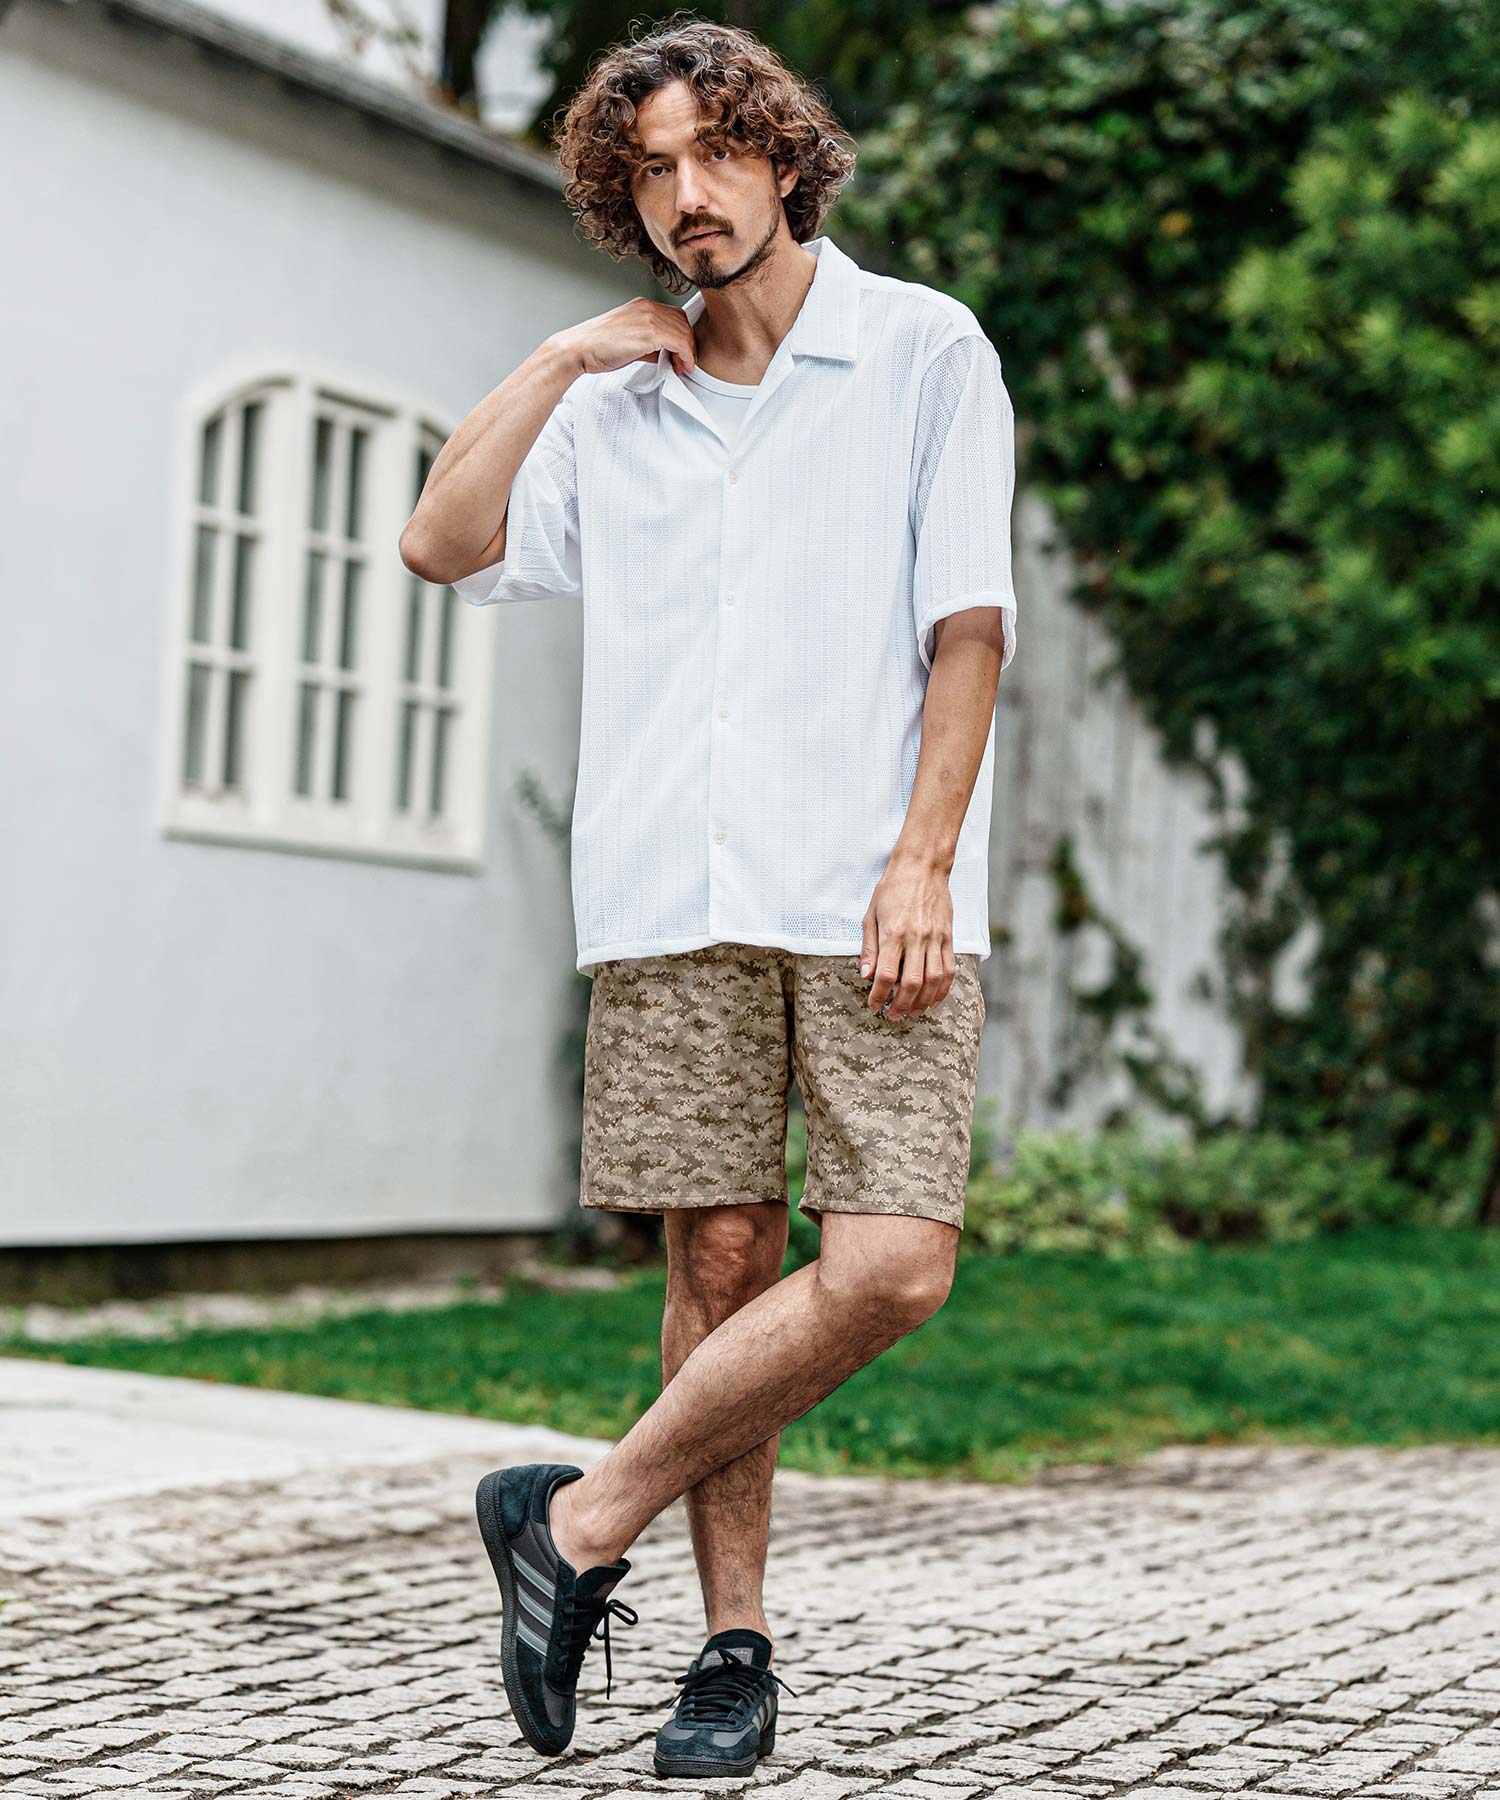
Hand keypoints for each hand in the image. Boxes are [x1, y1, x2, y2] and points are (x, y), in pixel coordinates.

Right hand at [550, 297, 697, 380]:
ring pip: (684, 332)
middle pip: (682, 322)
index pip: (674, 316)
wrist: (579, 349)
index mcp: (641, 306)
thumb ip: (649, 344)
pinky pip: (680, 342)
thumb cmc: (597, 348)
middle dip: (687, 345)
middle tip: (682, 364)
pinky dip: (686, 356)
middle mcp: (647, 307)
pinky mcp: (649, 332)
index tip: (679, 355)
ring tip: (681, 368)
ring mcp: (649, 317)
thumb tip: (664, 355)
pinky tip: (681, 367)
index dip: (681, 336)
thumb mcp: (628, 341)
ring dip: (688, 352)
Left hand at [859, 853, 955, 1019]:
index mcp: (893, 933)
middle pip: (912, 983)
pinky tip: (934, 999)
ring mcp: (935, 938)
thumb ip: (869, 947)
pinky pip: (949, 968)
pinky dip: (943, 988)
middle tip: (893, 1015)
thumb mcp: (871, 914)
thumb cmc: (892, 888)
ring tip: (913, 1012)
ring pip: (934, 980)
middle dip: (901, 1005)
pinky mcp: (948, 936)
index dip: (879, 996)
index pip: (886, 975)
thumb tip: (866, 975)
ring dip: (923, 1001)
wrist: (922, 866)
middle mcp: (916, 938)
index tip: (873, 1006)